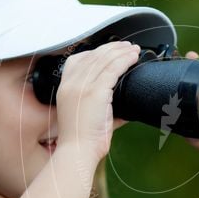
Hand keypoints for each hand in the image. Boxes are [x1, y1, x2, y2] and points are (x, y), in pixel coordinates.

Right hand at [55, 40, 136, 164]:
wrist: (78, 151)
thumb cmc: (82, 139)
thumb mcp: (85, 116)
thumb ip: (102, 107)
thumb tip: (125, 108)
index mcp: (65, 87)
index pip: (78, 59)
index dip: (96, 51)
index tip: (110, 50)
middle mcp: (71, 83)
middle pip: (93, 56)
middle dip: (112, 48)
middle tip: (127, 46)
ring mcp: (82, 86)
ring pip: (104, 59)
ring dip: (121, 52)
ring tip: (133, 50)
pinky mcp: (95, 92)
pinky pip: (113, 69)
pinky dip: (124, 61)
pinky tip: (133, 58)